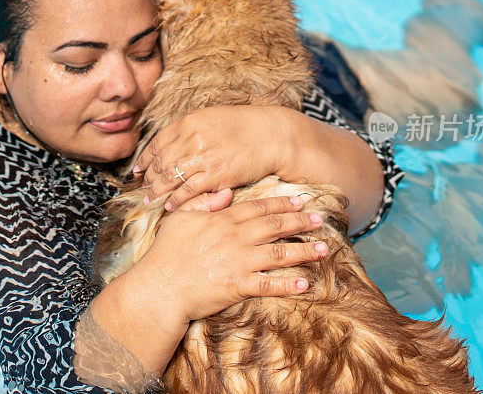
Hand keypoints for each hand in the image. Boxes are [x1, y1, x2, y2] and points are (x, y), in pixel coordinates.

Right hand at [131, 195, 328, 322]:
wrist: (159, 287)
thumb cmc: (165, 253)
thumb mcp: (179, 218)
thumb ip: (202, 202)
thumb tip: (226, 194)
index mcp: (222, 220)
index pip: (258, 208)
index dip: (281, 203)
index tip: (299, 201)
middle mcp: (235, 238)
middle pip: (275, 226)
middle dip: (300, 222)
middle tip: (319, 220)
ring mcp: (239, 262)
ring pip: (279, 253)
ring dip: (304, 250)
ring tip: (323, 249)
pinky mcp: (238, 286)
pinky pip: (269, 284)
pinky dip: (288, 285)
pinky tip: (305, 284)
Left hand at [134, 105, 292, 211]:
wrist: (270, 136)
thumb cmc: (243, 127)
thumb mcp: (211, 118)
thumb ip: (189, 130)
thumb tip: (171, 144)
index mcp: (188, 122)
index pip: (156, 142)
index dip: (145, 159)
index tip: (139, 169)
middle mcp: (190, 139)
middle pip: (160, 162)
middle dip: (148, 178)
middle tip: (143, 188)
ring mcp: (201, 158)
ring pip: (168, 178)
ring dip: (157, 191)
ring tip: (150, 200)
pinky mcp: (213, 175)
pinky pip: (186, 191)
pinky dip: (176, 200)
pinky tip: (171, 206)